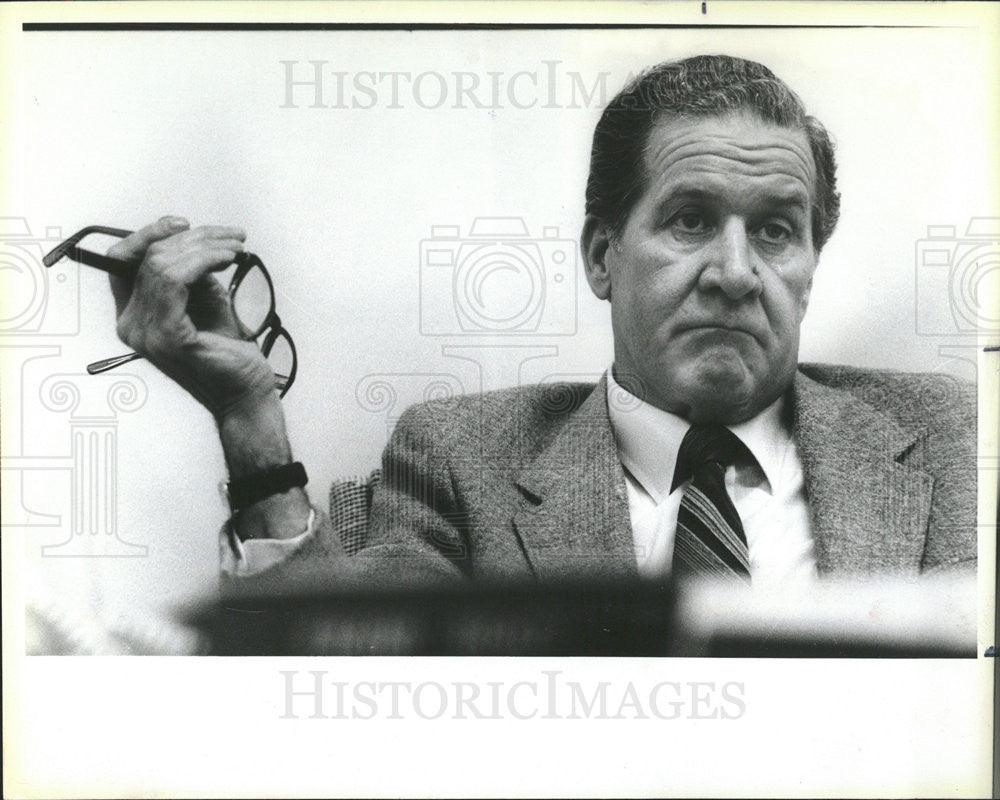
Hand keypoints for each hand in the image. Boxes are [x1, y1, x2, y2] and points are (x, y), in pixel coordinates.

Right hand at [109, 216, 277, 420]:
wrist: (247, 389)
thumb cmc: (230, 349)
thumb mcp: (207, 300)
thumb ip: (192, 273)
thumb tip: (196, 241)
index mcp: (135, 315)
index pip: (121, 262)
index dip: (149, 234)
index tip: (185, 224)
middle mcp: (132, 324)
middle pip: (147, 257)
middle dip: (194, 238)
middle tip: (233, 237)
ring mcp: (145, 332)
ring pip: (162, 264)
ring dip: (205, 246)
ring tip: (237, 248)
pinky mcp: (167, 336)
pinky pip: (174, 280)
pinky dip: (203, 260)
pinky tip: (227, 259)